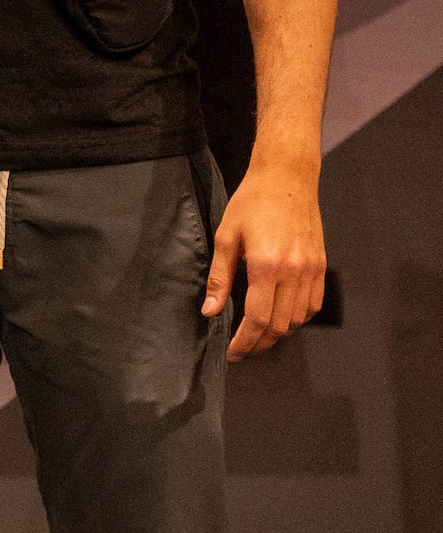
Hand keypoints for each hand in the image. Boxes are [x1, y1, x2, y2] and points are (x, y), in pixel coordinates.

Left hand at [203, 157, 324, 360]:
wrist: (287, 179)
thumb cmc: (251, 204)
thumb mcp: (226, 237)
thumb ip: (220, 278)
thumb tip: (210, 311)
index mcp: (267, 266)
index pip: (257, 319)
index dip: (244, 341)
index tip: (232, 353)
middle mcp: (294, 273)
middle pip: (279, 326)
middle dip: (259, 344)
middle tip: (242, 351)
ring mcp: (312, 271)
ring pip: (298, 319)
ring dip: (278, 333)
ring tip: (257, 337)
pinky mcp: (321, 267)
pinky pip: (313, 305)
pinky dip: (297, 318)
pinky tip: (279, 317)